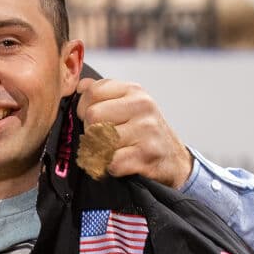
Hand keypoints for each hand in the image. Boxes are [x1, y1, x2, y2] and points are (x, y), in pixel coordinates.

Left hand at [74, 78, 193, 188]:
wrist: (173, 159)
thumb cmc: (145, 132)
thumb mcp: (128, 105)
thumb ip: (103, 93)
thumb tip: (80, 86)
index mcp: (134, 90)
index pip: (91, 92)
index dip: (83, 109)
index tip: (93, 120)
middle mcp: (142, 106)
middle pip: (92, 116)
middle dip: (91, 132)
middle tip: (102, 140)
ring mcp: (146, 129)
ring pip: (100, 139)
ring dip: (100, 151)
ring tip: (111, 152)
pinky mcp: (147, 154)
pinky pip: (111, 162)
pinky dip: (110, 168)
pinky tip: (121, 164)